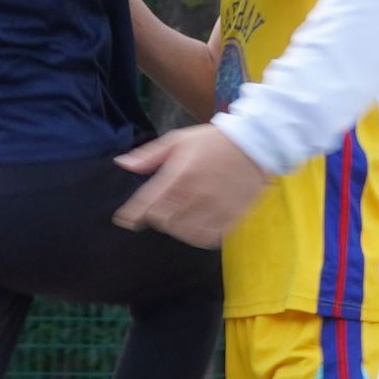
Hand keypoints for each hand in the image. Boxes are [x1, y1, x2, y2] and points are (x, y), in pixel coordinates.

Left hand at [112, 122, 271, 246]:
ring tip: (178, 216)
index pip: (148, 203)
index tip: (125, 220)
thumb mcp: (178, 140)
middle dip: (156, 216)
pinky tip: (195, 224)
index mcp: (180, 174)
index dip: (132, 215)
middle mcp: (195, 194)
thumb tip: (123, 164)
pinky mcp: (231, 217)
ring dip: (175, 226)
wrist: (255, 144)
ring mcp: (214, 208)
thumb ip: (149, 155)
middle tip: (159, 209)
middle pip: (163, 221)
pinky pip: (206, 238)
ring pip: (183, 232)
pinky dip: (195, 235)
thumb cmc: (213, 141)